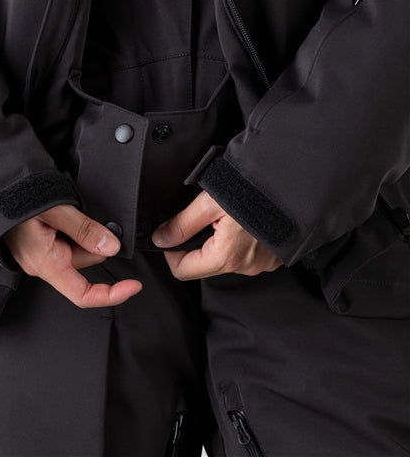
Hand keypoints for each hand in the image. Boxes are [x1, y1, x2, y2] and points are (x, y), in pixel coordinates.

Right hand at [2, 205, 141, 307]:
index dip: (112, 294)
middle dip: (92, 239)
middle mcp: (43, 264)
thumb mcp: (55, 210)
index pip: (83, 294)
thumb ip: (84, 230)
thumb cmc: (13, 200)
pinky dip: (72, 227)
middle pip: (85, 262)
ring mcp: (40, 255)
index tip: (134, 285)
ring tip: (65, 210)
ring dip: (81, 229)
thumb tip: (111, 246)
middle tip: (81, 213)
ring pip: (77, 248)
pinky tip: (61, 214)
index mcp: (46, 264)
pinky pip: (66, 241)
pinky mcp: (40, 245)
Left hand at [151, 191, 281, 279]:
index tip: (174, 233)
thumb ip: (182, 224)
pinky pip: (246, 254)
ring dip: (219, 241)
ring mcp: (261, 263)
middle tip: (204, 217)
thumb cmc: (256, 191)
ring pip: (225, 258)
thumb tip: (161, 239)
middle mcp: (244, 266)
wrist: (295, 186)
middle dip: (197, 243)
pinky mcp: (273, 257)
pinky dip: (240, 240)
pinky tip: (244, 222)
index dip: (171, 252)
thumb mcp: (210, 203)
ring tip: (227, 216)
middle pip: (204, 264)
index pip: (182, 271)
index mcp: (226, 256)